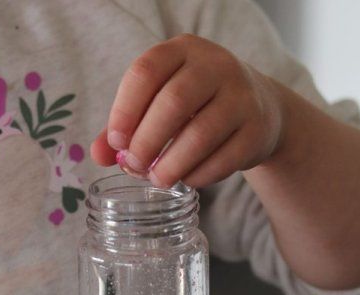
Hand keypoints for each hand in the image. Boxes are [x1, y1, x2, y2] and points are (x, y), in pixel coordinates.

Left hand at [90, 34, 284, 188]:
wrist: (260, 109)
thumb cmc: (197, 106)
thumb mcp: (161, 102)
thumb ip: (127, 126)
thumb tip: (99, 155)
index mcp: (183, 50)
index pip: (146, 72)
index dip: (125, 110)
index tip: (116, 142)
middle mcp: (216, 66)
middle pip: (173, 102)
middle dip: (147, 140)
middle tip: (134, 166)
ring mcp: (242, 97)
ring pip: (201, 134)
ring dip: (172, 164)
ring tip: (158, 179)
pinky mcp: (257, 130)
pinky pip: (224, 159)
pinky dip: (199, 175)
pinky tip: (188, 180)